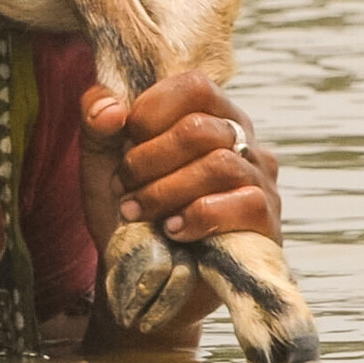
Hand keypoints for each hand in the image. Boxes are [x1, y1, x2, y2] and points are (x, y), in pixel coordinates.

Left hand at [81, 71, 280, 242]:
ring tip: (139, 212)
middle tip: (124, 188)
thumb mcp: (100, 160)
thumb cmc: (129, 210)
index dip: (151, 111)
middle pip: (200, 128)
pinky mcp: (268, 220)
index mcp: (208, 113)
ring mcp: (260, 179)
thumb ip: (95, 119)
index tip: (124, 143)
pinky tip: (172, 231)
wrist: (142, 277)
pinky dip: (197, 217)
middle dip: (148, 161)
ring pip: (220, 165)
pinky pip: (244, 203)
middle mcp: (242, 139)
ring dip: (166, 192)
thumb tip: (110, 110)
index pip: (194, 85)